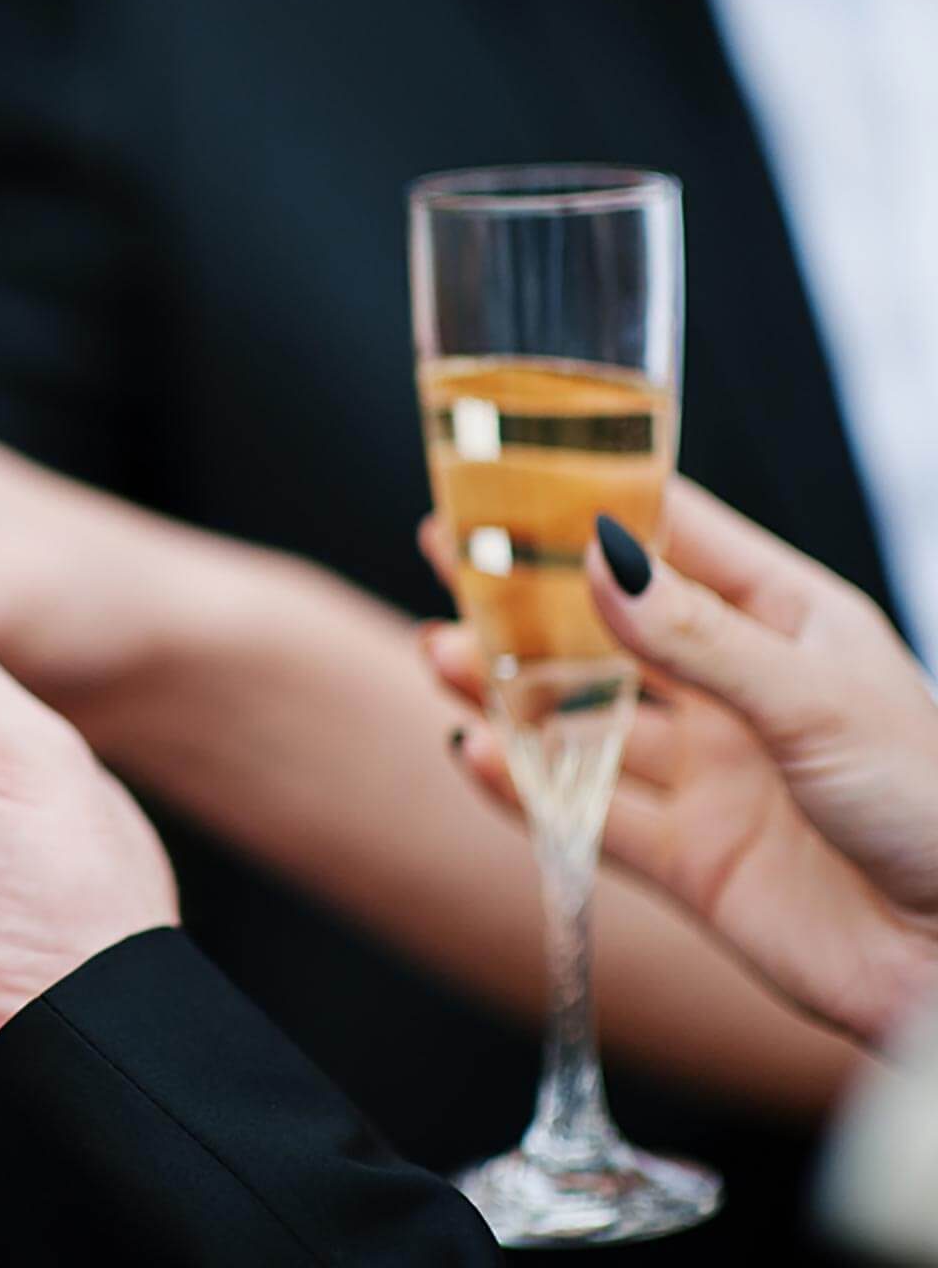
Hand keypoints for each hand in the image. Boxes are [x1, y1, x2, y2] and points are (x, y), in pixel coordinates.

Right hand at [421, 482, 937, 1042]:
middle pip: (613, 628)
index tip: (516, 471)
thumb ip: (697, 639)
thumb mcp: (815, 702)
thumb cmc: (936, 808)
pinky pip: (589, 814)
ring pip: (587, 718)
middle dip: (528, 596)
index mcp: (792, 624)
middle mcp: (743, 691)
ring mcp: (713, 775)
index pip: (680, 539)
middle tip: (446, 556)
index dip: (599, 503)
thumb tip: (598, 560)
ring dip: (511, 689)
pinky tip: (477, 754)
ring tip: (442, 654)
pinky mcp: (690, 857)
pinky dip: (526, 788)